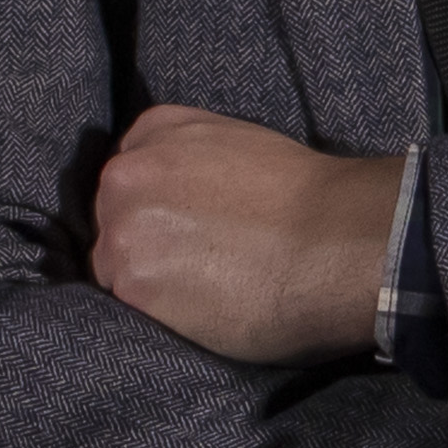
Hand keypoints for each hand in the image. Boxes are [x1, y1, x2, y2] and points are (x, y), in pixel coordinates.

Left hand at [89, 104, 406, 366]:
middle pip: (112, 222)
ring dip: (150, 286)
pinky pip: (127, 308)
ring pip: (113, 268)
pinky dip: (159, 317)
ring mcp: (123, 227)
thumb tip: (188, 202)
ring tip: (204, 297)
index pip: (129, 178)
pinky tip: (202, 314)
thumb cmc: (311, 200)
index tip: (184, 232)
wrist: (336, 239)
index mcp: (156, 129)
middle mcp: (127, 172)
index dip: (155, 212)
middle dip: (145, 246)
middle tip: (197, 271)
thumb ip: (196, 164)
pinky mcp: (132, 282)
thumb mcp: (241, 147)